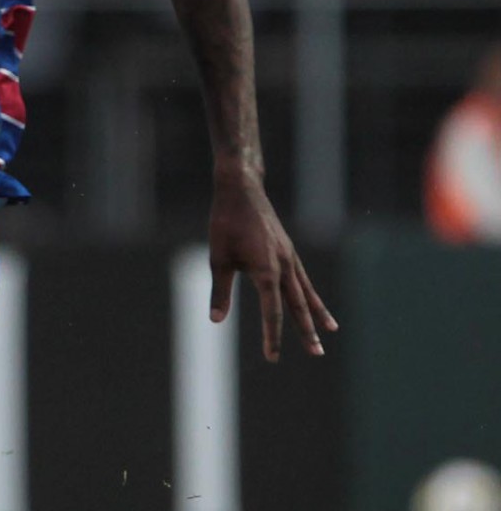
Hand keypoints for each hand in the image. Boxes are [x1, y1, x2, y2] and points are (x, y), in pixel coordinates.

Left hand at [207, 165, 338, 359]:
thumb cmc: (225, 222)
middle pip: (296, 305)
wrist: (241, 189)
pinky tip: (312, 302)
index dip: (272, 335)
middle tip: (317, 353)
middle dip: (306, 330)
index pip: (272, 310)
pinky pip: (302, 277)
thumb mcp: (218, 258)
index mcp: (266, 270)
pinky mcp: (287, 250)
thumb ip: (219, 290)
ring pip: (305, 291)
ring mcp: (289, 257)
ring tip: (330, 331)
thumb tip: (216, 320)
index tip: (272, 356)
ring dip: (316, 312)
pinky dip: (309, 292)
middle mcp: (283, 265)